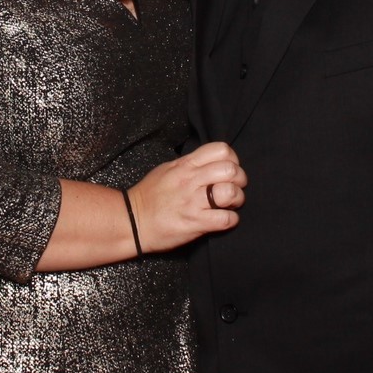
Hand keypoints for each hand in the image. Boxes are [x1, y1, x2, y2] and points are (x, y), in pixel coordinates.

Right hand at [128, 142, 245, 252]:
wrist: (132, 222)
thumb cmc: (149, 196)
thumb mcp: (167, 169)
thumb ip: (189, 164)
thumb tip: (210, 163)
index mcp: (185, 165)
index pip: (221, 150)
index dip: (232, 159)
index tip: (228, 170)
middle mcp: (190, 180)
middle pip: (230, 170)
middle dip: (240, 180)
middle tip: (234, 188)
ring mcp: (193, 202)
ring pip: (230, 193)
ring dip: (237, 199)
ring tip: (230, 204)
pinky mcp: (194, 223)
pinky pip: (225, 219)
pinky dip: (230, 220)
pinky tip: (224, 220)